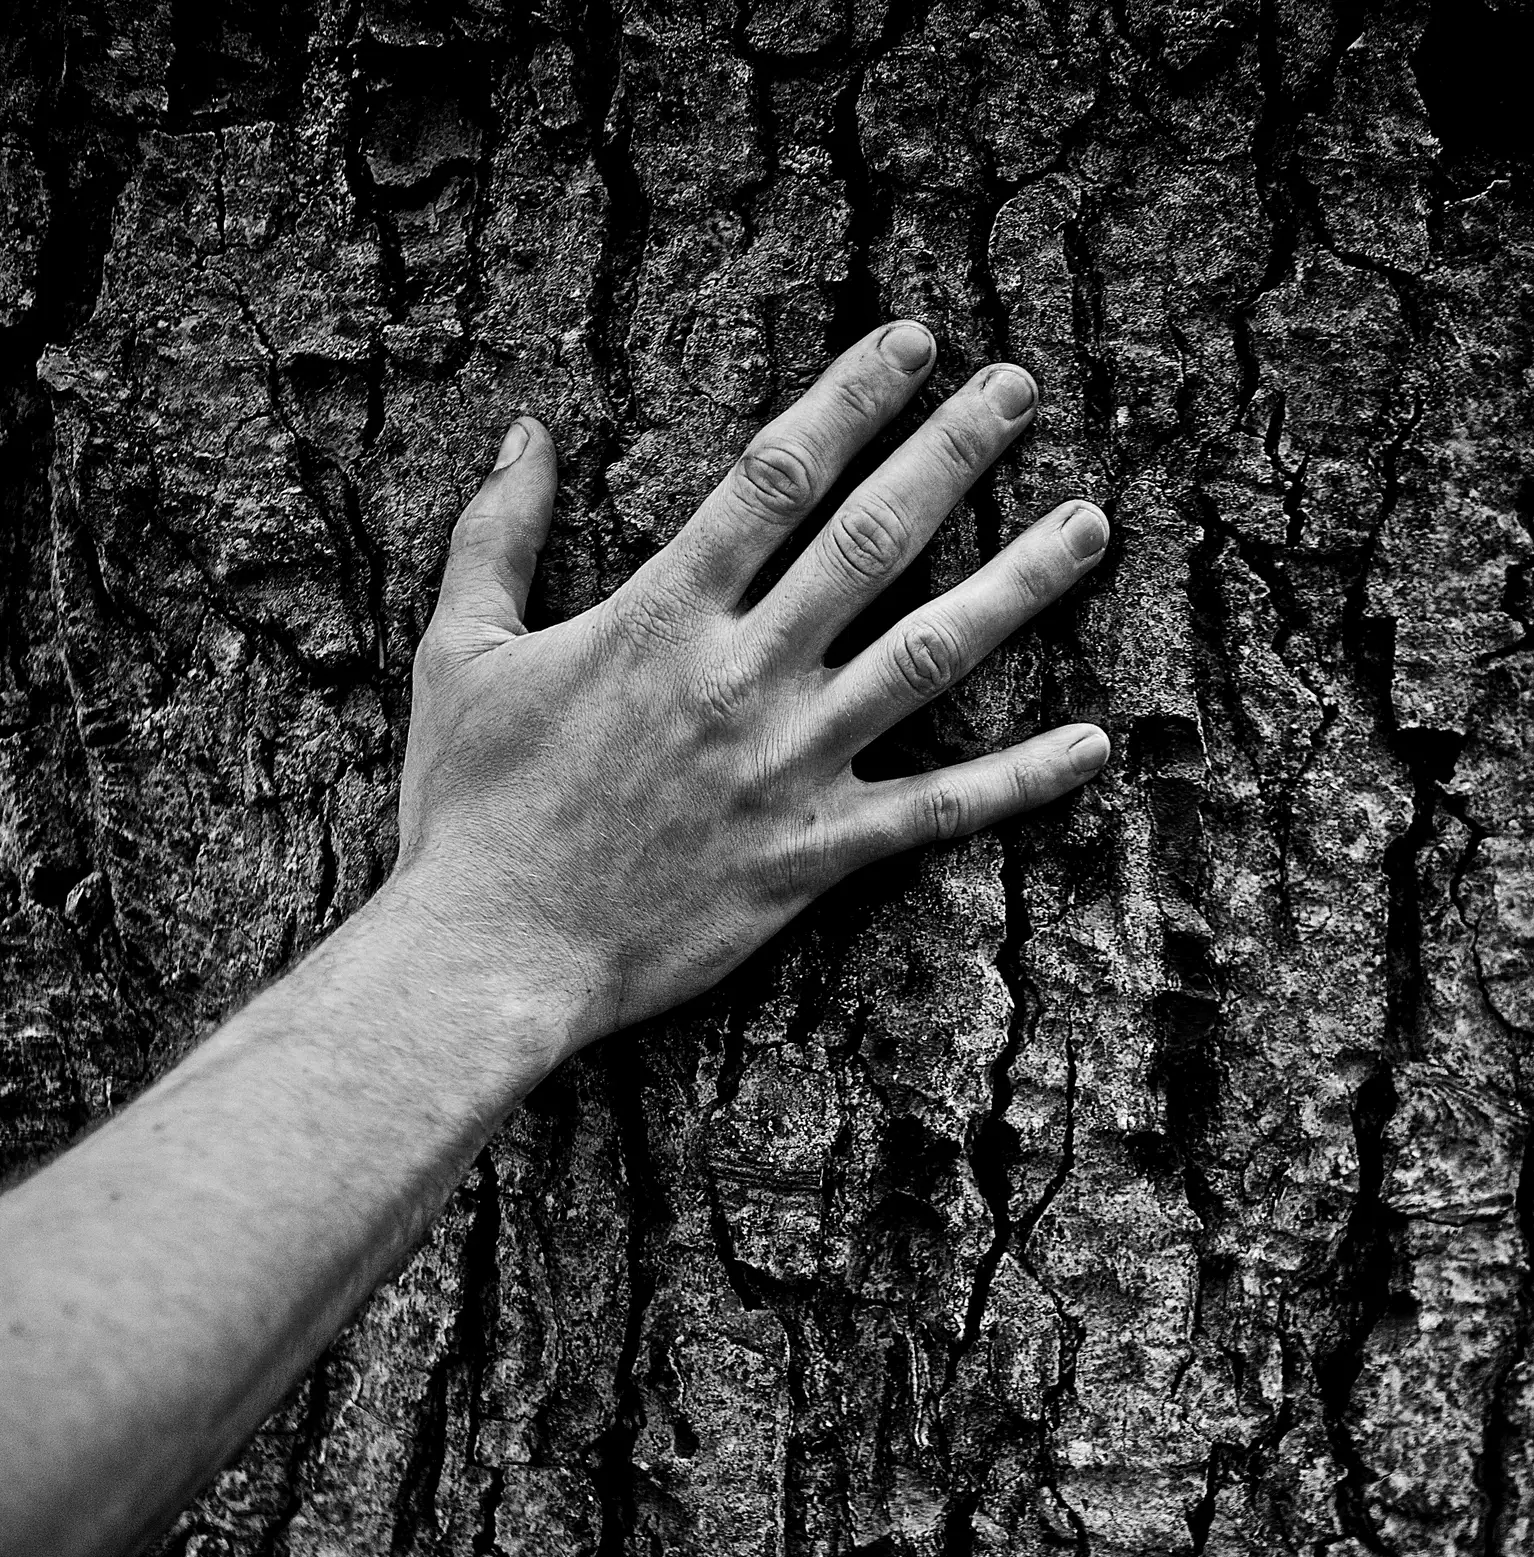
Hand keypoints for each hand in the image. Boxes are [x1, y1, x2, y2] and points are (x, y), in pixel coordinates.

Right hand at [397, 319, 1109, 1057]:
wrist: (490, 952)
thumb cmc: (468, 808)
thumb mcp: (461, 651)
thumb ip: (496, 535)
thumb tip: (526, 431)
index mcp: (660, 616)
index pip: (776, 476)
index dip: (850, 397)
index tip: (912, 344)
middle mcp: (740, 676)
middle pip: (872, 539)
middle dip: (952, 452)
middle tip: (1020, 389)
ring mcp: (787, 765)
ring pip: (929, 655)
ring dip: (1018, 582)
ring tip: (1089, 523)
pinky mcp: (812, 854)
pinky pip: (937, 810)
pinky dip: (1020, 779)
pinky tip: (1094, 743)